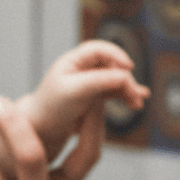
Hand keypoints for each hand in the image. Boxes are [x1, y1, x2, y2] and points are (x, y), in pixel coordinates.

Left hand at [20, 40, 147, 160]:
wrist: (41, 130)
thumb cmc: (51, 108)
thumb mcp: (76, 91)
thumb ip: (100, 81)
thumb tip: (126, 75)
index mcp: (74, 61)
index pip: (99, 50)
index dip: (116, 54)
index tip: (129, 66)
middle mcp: (82, 69)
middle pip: (112, 66)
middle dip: (126, 79)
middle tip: (134, 95)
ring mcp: (89, 83)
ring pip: (115, 80)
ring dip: (128, 89)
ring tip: (138, 103)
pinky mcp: (93, 97)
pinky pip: (114, 92)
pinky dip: (124, 97)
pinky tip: (136, 104)